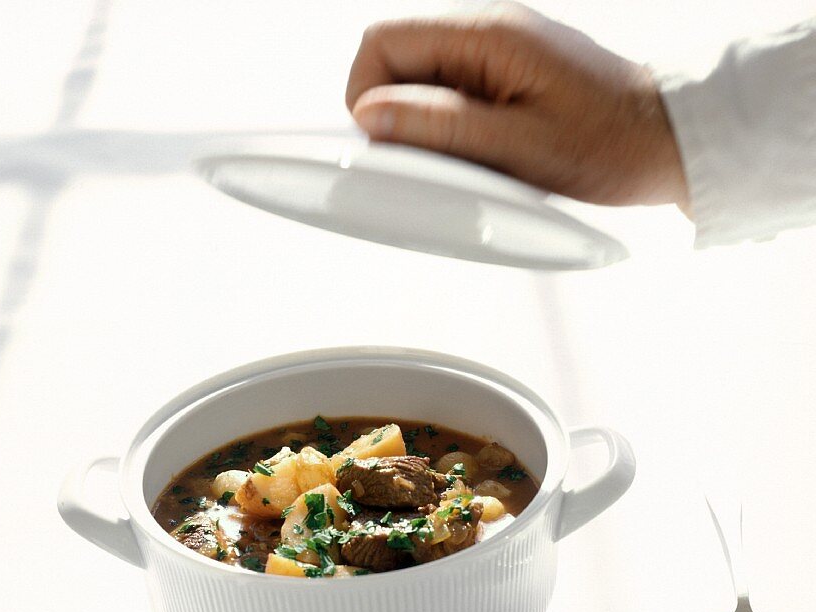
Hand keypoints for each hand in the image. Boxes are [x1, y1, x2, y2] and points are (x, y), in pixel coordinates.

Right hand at [346, 2, 687, 207]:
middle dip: (394, 115)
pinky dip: (448, 127)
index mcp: (488, 32)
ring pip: (418, 78)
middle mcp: (487, 26)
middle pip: (394, 57)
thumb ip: (441, 128)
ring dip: (423, 125)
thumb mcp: (520, 148)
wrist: (667, 140)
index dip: (366, 99)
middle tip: (431, 164)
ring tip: (466, 161)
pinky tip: (480, 154)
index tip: (387, 149)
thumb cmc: (610, 146)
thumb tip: (369, 116)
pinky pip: (449, 91)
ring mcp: (496, 46)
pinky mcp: (504, 70)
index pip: (382, 43)